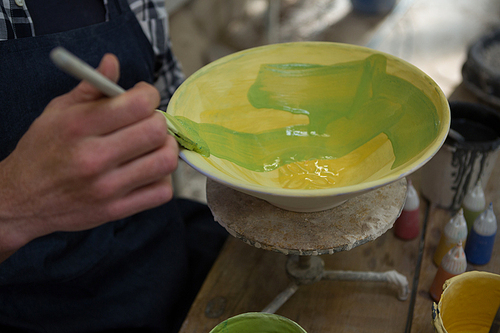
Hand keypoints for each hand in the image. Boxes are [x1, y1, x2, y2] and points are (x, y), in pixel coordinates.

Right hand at [0, 54, 178, 256]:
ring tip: (152, 146)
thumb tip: (113, 61)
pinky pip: (162, 192)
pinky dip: (163, 179)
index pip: (138, 104)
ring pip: (165, 161)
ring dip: (166, 149)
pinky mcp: (116, 210)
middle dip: (159, 121)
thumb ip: (91, 87)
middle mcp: (93, 158)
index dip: (150, 95)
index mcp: (79, 126)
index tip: (144, 98)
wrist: (21, 200)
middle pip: (157, 131)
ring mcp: (106, 188)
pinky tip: (148, 171)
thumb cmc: (42, 151)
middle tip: (148, 123)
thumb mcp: (58, 112)